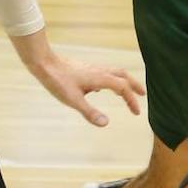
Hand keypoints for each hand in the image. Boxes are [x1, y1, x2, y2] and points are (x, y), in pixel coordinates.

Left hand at [28, 51, 143, 127]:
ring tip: (126, 93)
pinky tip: (101, 88)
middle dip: (134, 85)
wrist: (44, 63)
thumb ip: (90, 112)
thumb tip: (106, 123)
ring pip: (114, 72)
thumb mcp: (73, 100)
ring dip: (124, 81)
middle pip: (123, 76)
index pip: (122, 88)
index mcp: (100, 78)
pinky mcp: (85, 69)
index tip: (136, 112)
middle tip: (143, 94)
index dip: (131, 100)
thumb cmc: (58, 81)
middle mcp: (99, 71)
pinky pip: (105, 72)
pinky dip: (111, 79)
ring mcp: (92, 68)